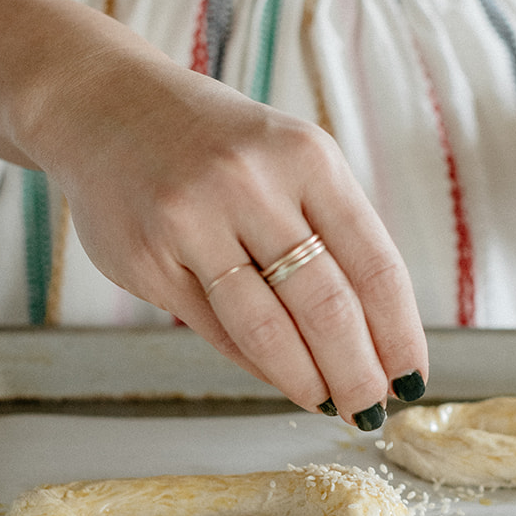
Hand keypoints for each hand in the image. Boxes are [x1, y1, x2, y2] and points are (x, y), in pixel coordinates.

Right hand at [25, 36, 427, 423]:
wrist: (103, 105)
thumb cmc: (216, 143)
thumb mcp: (287, 160)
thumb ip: (329, 232)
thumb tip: (374, 337)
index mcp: (306, 157)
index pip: (374, 264)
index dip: (399, 333)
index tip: (412, 378)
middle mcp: (251, 185)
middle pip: (326, 306)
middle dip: (358, 373)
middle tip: (371, 411)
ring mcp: (192, 222)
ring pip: (268, 329)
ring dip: (307, 380)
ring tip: (329, 405)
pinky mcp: (147, 259)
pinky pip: (216, 329)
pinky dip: (255, 363)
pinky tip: (279, 377)